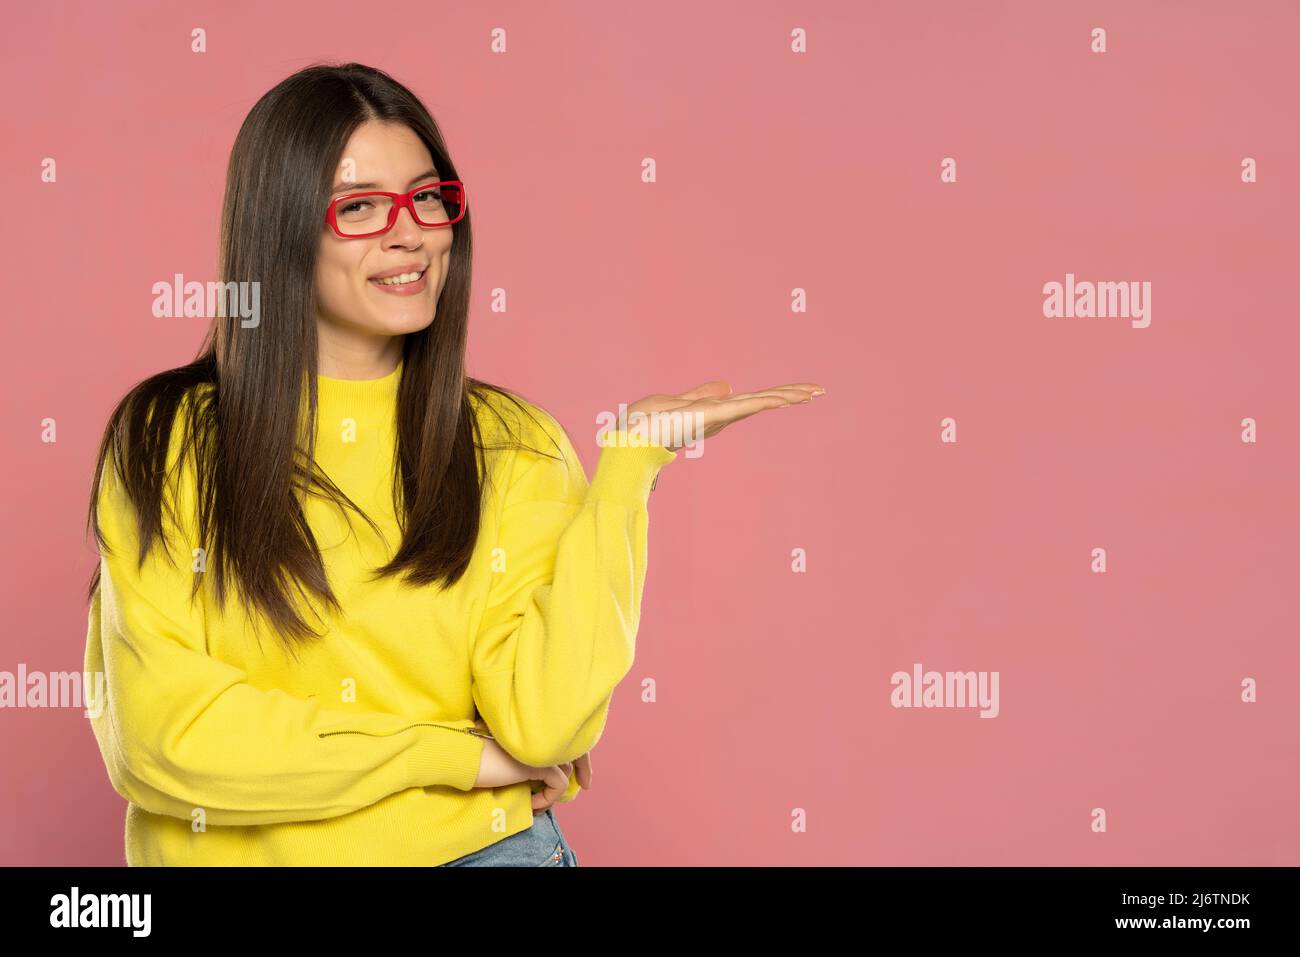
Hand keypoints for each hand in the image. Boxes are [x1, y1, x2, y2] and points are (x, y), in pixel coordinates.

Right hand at [470, 719, 592, 811]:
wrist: (461, 757)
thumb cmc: (474, 757)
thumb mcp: (502, 755)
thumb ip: (521, 756)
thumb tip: (535, 775)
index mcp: (533, 728)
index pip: (562, 741)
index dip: (573, 759)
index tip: (574, 777)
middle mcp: (540, 735)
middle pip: (571, 754)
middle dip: (579, 771)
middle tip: (575, 788)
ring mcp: (539, 748)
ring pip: (566, 770)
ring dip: (555, 790)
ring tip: (537, 802)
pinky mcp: (536, 764)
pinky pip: (558, 784)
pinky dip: (548, 798)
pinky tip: (531, 804)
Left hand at [624, 380, 824, 450]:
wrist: (628, 438)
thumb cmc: (645, 423)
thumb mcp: (677, 401)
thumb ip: (703, 394)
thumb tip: (728, 386)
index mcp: (714, 412)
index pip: (751, 401)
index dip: (775, 395)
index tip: (799, 392)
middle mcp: (721, 417)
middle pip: (761, 402)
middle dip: (790, 394)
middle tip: (819, 390)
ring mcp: (718, 418)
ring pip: (759, 403)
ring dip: (787, 396)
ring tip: (814, 391)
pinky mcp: (712, 417)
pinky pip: (744, 407)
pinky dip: (766, 401)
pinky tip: (786, 398)